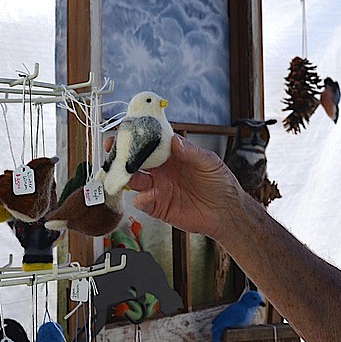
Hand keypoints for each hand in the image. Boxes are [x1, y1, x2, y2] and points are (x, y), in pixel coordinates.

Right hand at [124, 135, 241, 239]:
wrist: (226, 212)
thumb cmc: (220, 183)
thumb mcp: (209, 162)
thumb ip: (191, 152)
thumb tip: (175, 140)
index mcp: (172, 155)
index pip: (150, 141)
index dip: (137, 135)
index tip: (126, 129)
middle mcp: (161, 170)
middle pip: (135, 159)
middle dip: (122, 154)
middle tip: (114, 149)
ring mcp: (158, 188)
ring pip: (134, 179)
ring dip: (127, 175)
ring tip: (126, 173)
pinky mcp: (158, 206)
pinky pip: (142, 201)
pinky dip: (140, 198)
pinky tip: (146, 195)